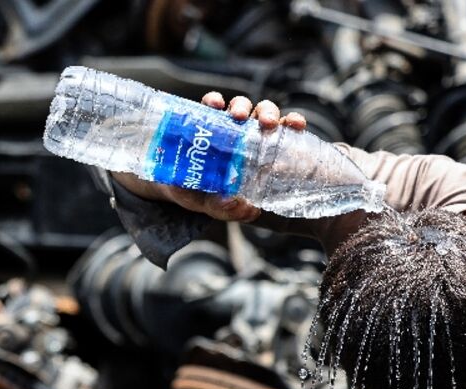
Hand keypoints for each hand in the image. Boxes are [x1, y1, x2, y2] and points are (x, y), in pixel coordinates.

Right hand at [110, 93, 308, 223]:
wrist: (167, 185)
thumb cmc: (198, 194)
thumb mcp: (212, 205)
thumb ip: (229, 210)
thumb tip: (249, 211)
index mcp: (257, 153)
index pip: (281, 133)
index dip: (292, 124)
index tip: (297, 125)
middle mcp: (244, 135)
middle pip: (262, 115)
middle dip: (268, 113)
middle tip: (266, 124)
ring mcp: (223, 124)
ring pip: (240, 106)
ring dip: (242, 106)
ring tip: (237, 116)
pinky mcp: (202, 117)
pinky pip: (211, 104)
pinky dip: (214, 101)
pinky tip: (213, 104)